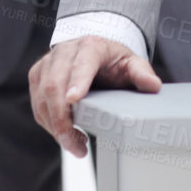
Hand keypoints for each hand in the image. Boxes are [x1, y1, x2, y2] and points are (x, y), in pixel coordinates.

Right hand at [29, 36, 161, 157]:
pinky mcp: (38, 76)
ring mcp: (48, 63)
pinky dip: (48, 124)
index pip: (82, 63)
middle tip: (75, 143)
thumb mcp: (131, 64)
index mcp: (90, 46)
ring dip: (55, 126)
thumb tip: (152, 86)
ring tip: (75, 144)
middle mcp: (65, 51)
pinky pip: (37, 103)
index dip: (77, 81)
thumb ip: (142, 73)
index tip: (74, 100)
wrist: (94, 53)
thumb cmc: (112, 61)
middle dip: (62, 118)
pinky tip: (65, 134)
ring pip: (42, 97)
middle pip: (54, 84)